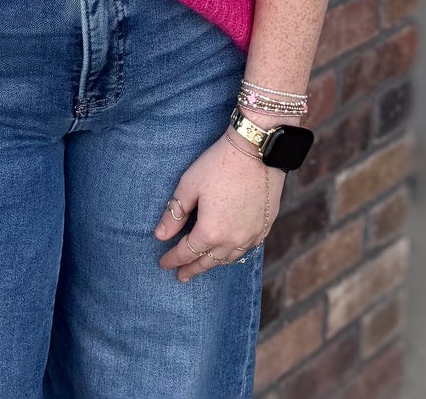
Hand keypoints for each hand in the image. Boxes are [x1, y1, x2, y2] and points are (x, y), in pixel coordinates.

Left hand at [155, 130, 286, 281]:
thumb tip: (160, 235)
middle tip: (181, 276)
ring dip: (213, 263)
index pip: (187, 252)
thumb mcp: (189, 185)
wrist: (258, 149)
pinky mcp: (265, 226)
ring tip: (203, 266)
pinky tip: (230, 251)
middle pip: (208, 261)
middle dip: (192, 269)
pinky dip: (233, 253)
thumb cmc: (219, 164)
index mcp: (210, 232)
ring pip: (229, 258)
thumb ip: (174, 213)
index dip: (173, 258)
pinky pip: (246, 248)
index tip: (163, 263)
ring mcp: (251, 235)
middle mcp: (232, 240)